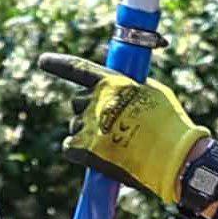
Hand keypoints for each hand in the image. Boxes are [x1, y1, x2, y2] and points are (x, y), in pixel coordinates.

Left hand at [42, 55, 211, 207]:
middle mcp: (98, 99)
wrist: (175, 156)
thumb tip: (121, 94)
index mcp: (114, 82)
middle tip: (109, 127)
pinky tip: (97, 156)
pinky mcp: (86, 149)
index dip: (58, 64)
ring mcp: (91, 124)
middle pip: (76, 103)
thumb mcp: (154, 93)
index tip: (42, 61)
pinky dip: (79, 153)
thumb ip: (130, 89)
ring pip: (73, 126)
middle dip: (88, 113)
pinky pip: (69, 148)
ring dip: (86, 134)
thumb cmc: (171, 126)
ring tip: (112, 145)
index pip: (79, 69)